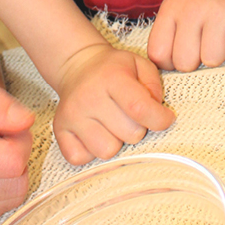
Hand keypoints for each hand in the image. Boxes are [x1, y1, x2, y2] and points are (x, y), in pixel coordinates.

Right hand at [52, 44, 174, 165]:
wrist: (78, 68)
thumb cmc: (112, 71)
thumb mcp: (140, 65)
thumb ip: (154, 85)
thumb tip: (157, 112)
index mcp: (111, 78)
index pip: (139, 108)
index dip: (159, 119)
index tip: (165, 118)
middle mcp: (88, 97)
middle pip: (130, 135)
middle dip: (137, 129)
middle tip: (129, 116)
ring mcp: (72, 116)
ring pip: (107, 151)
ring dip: (115, 142)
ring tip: (111, 125)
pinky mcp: (60, 131)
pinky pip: (82, 158)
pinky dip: (91, 151)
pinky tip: (95, 133)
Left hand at [148, 0, 224, 71]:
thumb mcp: (179, 8)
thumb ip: (169, 35)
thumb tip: (168, 71)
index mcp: (171, 8)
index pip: (158, 54)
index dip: (171, 63)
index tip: (185, 53)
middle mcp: (192, 8)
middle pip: (185, 63)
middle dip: (197, 61)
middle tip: (206, 44)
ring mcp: (219, 9)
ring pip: (212, 60)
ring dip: (221, 53)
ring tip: (224, 35)